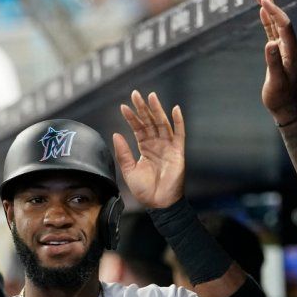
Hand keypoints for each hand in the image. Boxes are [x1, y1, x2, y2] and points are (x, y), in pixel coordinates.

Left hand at [114, 90, 185, 208]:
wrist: (158, 203)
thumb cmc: (144, 190)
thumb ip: (123, 153)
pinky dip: (178, 121)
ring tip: (151, 97)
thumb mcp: (129, 170)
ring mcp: (168, 146)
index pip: (138, 128)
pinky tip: (175, 109)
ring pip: (162, 124)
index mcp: (144, 148)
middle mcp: (156, 144)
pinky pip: (179, 134)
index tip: (123, 107)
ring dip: (157, 110)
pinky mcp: (178, 151)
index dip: (131, 118)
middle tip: (136, 94)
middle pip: (150, 122)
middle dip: (143, 108)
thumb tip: (116, 134)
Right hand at [255, 0, 296, 119]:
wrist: (285, 109)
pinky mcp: (278, 54)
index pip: (284, 26)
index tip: (263, 1)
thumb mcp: (276, 81)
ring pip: (277, 25)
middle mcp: (290, 47)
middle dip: (272, 5)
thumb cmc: (280, 97)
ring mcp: (284, 50)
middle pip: (282, 21)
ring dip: (269, 10)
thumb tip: (269, 44)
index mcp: (292, 52)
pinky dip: (267, 22)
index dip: (274, 12)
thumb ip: (273, 62)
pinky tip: (262, 13)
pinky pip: (272, 33)